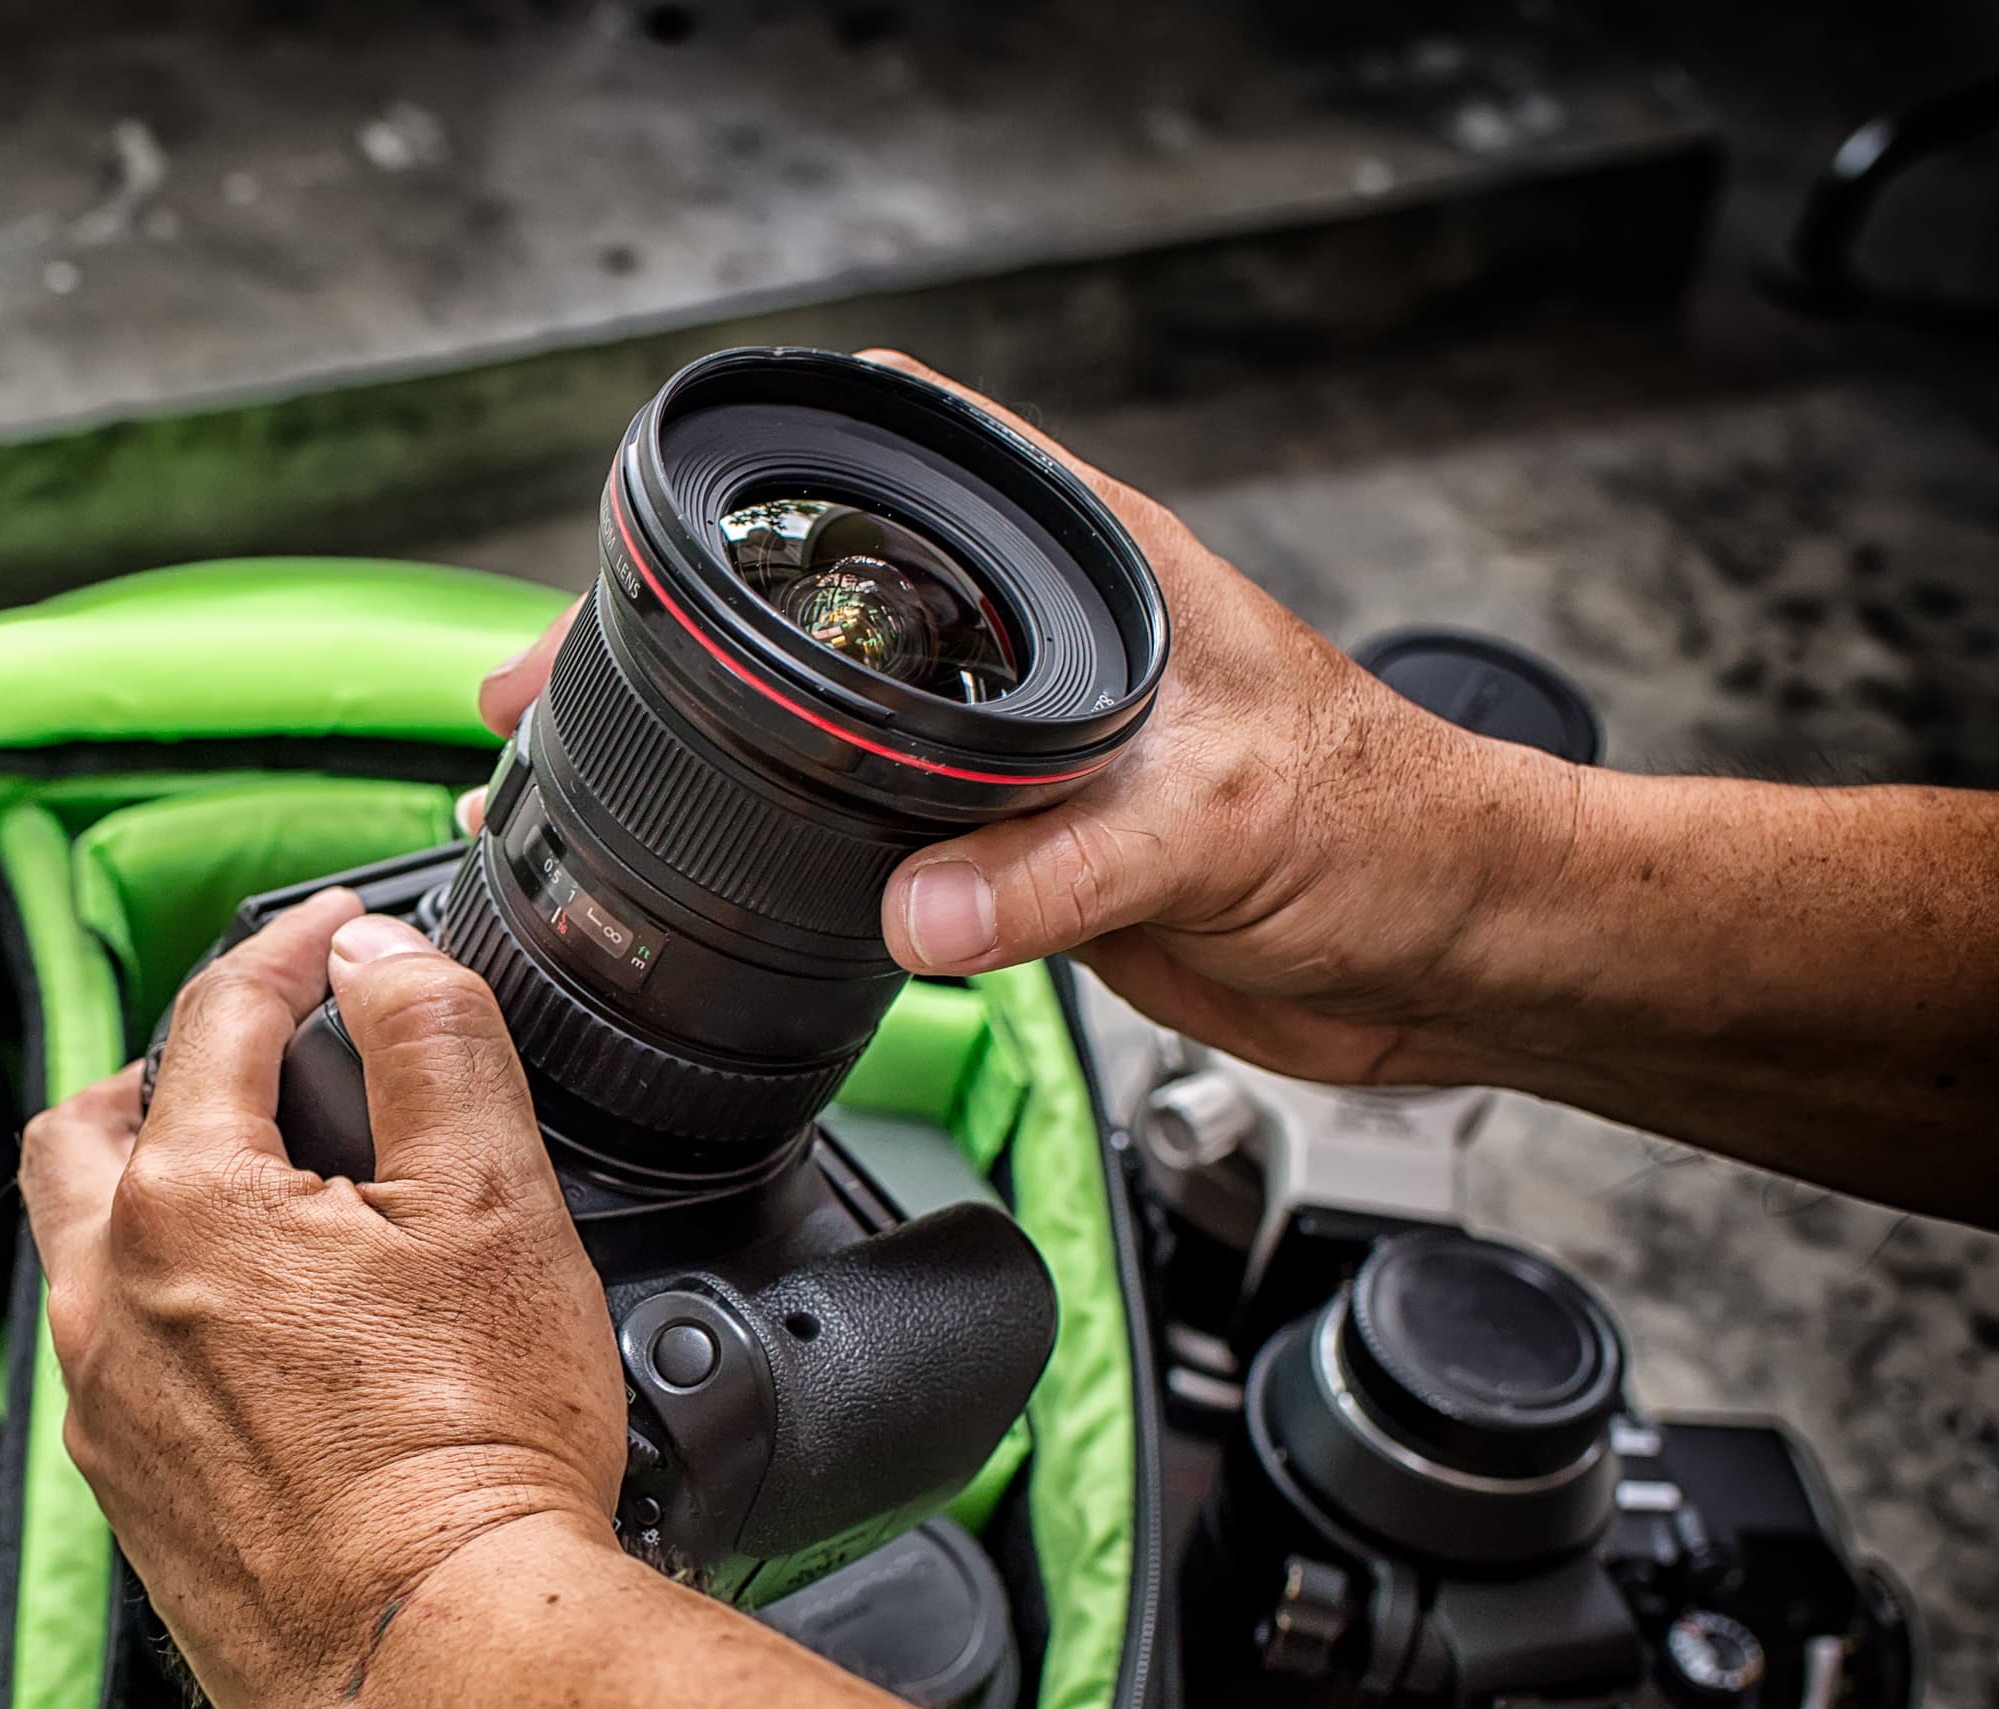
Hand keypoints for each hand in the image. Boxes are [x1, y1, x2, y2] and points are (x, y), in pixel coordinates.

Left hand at [19, 890, 624, 1708]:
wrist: (443, 1663)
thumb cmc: (473, 1452)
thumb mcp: (491, 1199)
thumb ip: (433, 1042)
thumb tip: (380, 956)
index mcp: (184, 1201)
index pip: (216, 1018)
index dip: (287, 951)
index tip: (331, 940)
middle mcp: (111, 1302)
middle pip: (83, 1132)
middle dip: (157, 1074)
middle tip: (243, 1066)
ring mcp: (110, 1414)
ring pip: (86, 1261)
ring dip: (148, 1202)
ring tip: (252, 1201)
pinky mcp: (134, 1508)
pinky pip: (117, 1376)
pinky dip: (167, 1322)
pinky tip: (258, 1350)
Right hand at [471, 351, 1594, 1088]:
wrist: (1448, 957)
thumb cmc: (1390, 833)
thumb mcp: (1212, 830)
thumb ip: (1055, 872)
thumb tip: (915, 908)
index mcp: (1086, 568)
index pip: (901, 461)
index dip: (762, 479)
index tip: (630, 533)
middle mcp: (1041, 640)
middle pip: (825, 605)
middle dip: (680, 637)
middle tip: (550, 688)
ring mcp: (1024, 746)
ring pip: (833, 724)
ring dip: (715, 749)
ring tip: (585, 777)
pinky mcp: (1022, 853)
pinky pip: (872, 832)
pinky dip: (780, 848)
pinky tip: (712, 873)